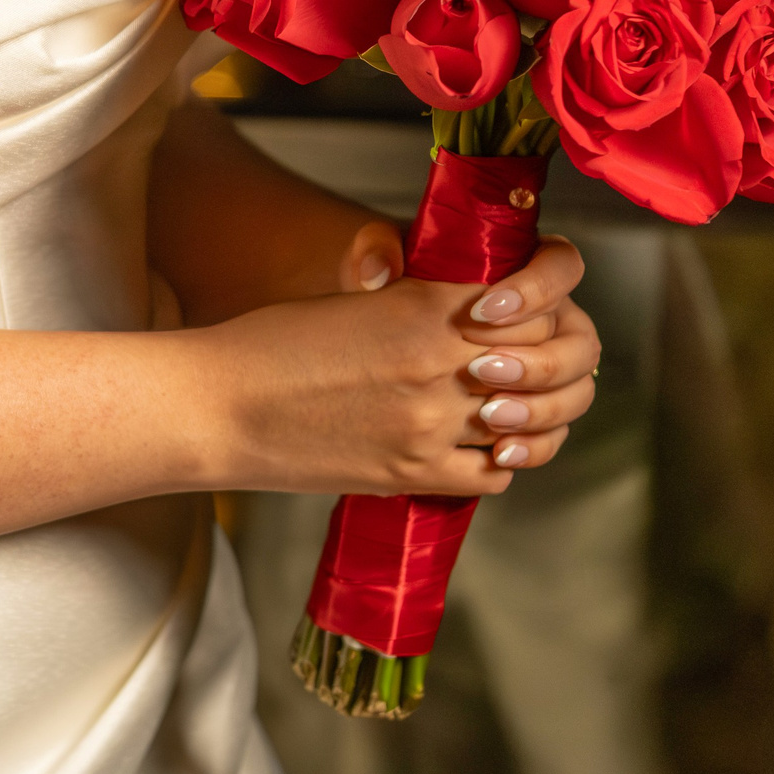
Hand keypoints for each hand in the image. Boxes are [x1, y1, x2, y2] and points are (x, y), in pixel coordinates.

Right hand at [201, 228, 600, 496]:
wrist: (219, 408)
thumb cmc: (272, 345)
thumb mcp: (355, 299)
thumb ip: (422, 299)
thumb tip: (476, 306)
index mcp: (426, 307)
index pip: (539, 304)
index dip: (548, 308)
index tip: (536, 312)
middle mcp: (440, 364)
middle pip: (548, 362)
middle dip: (554, 361)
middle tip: (538, 361)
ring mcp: (430, 425)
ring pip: (530, 423)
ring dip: (532, 415)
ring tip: (514, 407)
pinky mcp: (413, 474)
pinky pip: (494, 474)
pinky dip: (499, 461)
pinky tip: (480, 447)